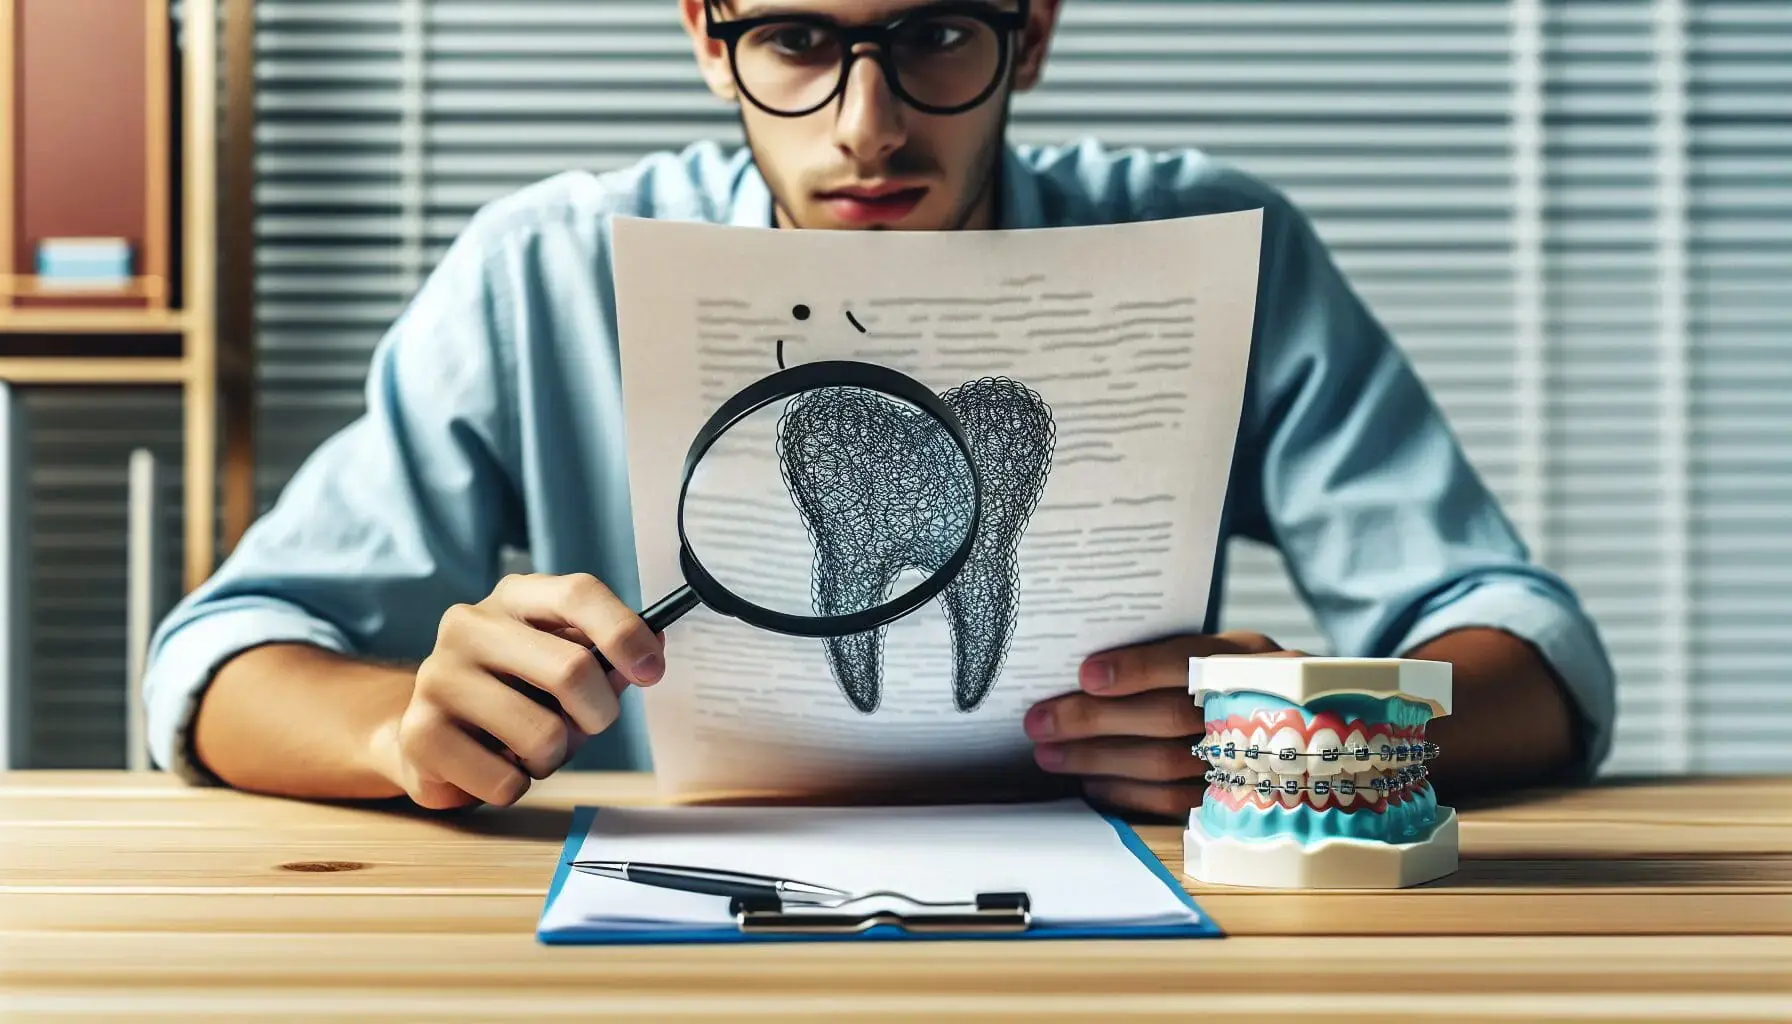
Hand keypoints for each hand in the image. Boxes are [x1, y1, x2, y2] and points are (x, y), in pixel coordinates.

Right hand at [376, 573, 665, 809]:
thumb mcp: (563, 666)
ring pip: (543, 735)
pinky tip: (493, 766)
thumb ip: (607, 659)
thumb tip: (654, 648)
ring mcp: (438, 677)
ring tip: (528, 748)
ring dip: (554, 758)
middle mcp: (469, 626)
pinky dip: (516, 785)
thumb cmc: (513, 695)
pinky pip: (506, 781)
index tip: (652, 671)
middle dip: (598, 714)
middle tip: (586, 726)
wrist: (429, 736)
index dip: (625, 632)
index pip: (578, 593)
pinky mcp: (421, 734)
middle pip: (572, 670)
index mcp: (514, 597)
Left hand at [1023, 631, 1301, 818]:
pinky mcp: (1233, 803)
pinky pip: (1171, 802)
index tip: (1086, 674)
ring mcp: (1249, 760)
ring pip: (1165, 763)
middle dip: (1095, 719)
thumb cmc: (1238, 686)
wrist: (1311, 736)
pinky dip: (1124, 792)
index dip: (1138, 668)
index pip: (1190, 659)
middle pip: (1169, 715)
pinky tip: (1089, 782)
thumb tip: (1082, 672)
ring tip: (1049, 753)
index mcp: (1250, 658)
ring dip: (1097, 759)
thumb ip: (1170, 658)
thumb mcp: (1220, 656)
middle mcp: (1256, 707)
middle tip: (1040, 721)